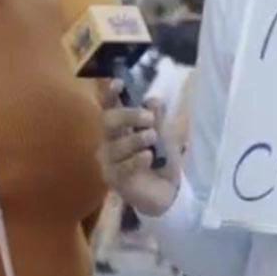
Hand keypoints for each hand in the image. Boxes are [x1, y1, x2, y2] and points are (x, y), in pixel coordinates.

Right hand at [98, 80, 180, 216]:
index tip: (118, 83)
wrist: (168, 192)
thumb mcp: (166, 136)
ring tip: (153, 140)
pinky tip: (148, 157)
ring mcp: (109, 162)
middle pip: (108, 122)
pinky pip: (122, 167)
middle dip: (128, 116)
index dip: (111, 95)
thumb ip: (159, 119)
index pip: (110, 108)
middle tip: (148, 119)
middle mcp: (109, 143)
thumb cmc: (162, 161)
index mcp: (120, 129)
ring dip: (137, 139)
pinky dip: (136, 160)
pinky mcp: (114, 180)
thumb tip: (152, 100)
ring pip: (116, 145)